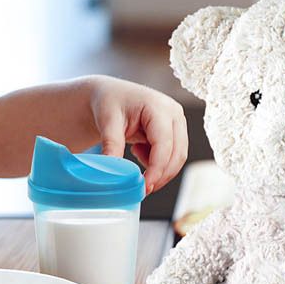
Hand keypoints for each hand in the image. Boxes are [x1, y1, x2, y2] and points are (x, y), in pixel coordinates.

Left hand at [86, 77, 187, 192]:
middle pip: (176, 154)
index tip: (144, 186)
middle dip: (161, 175)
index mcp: (159, 107)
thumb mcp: (107, 121)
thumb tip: (115, 173)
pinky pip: (172, 156)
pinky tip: (138, 151)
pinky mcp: (174, 131)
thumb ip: (112, 145)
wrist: (109, 95)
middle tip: (141, 188)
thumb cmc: (109, 102)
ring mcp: (177, 122)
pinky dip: (157, 162)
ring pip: (177, 157)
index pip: (164, 145)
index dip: (157, 169)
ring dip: (159, 169)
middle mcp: (174, 113)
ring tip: (134, 157)